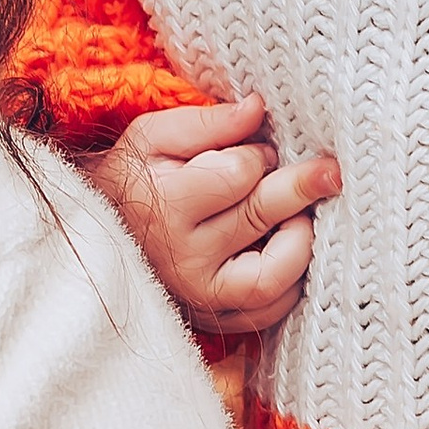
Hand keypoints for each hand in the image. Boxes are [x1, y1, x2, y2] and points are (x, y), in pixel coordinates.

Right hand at [89, 96, 340, 337]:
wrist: (98, 236)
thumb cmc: (130, 179)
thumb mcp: (152, 137)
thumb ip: (207, 123)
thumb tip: (258, 108)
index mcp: (164, 207)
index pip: (238, 174)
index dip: (257, 154)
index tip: (254, 148)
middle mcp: (184, 260)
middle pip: (262, 216)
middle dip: (302, 186)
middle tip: (330, 170)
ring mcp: (202, 297)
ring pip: (275, 276)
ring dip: (301, 240)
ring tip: (300, 214)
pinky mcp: (217, 321)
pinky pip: (272, 311)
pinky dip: (292, 282)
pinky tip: (287, 250)